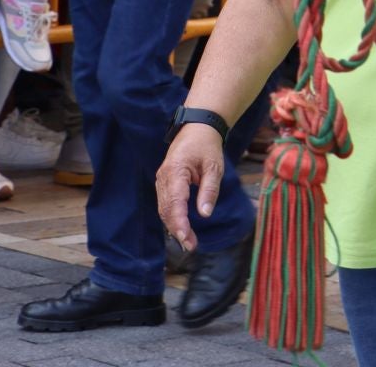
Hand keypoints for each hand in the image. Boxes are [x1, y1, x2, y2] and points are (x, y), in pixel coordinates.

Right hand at [156, 122, 225, 251]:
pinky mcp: (164, 183)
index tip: (186, 238)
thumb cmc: (207, 147)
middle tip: (191, 246)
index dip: (179, 223)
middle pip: (166, 209)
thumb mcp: (214, 167)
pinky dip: (172, 217)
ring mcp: (161, 180)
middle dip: (177, 229)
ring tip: (188, 242)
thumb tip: (205, 214)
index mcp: (175, 171)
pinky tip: (181, 229)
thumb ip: (209, 190)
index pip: (175, 202)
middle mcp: (163, 177)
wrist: (197, 129)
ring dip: (174, 226)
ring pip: (163, 209)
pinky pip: (165, 203)